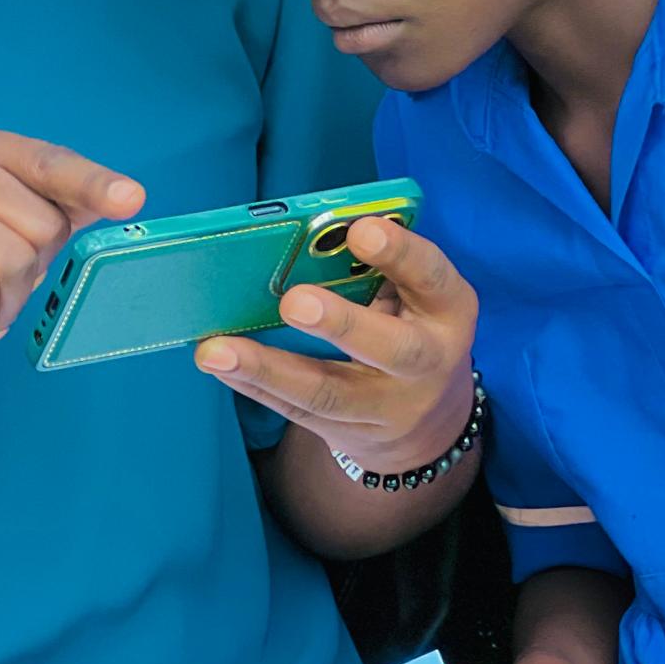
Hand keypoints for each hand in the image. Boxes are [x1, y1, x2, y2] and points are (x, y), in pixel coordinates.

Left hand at [193, 215, 476, 472]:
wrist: (429, 422)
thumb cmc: (409, 326)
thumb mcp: (413, 294)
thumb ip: (376, 267)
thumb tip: (304, 235)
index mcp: (448, 310)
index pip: (433, 278)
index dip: (401, 253)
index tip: (361, 229)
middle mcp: (428, 363)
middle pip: (392, 349)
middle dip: (342, 324)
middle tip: (294, 302)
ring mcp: (389, 407)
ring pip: (328, 393)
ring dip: (268, 370)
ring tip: (217, 350)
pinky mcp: (349, 434)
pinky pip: (296, 412)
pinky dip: (254, 387)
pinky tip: (219, 366)